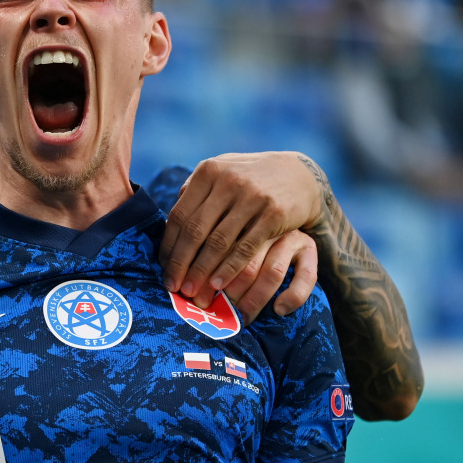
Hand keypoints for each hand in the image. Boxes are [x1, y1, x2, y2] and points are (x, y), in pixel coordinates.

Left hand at [159, 153, 324, 307]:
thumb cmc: (251, 179)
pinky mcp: (273, 213)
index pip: (179, 215)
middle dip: (180, 263)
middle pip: (194, 230)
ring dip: (201, 271)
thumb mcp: (222, 174)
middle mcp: (227, 181)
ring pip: (218, 242)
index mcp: (208, 171)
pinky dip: (229, 269)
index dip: (169, 246)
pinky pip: (245, 247)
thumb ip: (196, 193)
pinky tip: (218, 284)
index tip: (163, 269)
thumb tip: (167, 224)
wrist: (300, 174)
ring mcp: (252, 196)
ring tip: (192, 291)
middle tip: (172, 286)